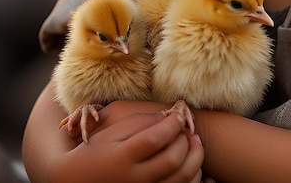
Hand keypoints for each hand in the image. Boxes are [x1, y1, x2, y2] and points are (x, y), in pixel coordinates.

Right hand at [51, 101, 203, 182]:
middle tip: (186, 128)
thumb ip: (138, 122)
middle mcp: (133, 180)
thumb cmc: (96, 153)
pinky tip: (189, 160)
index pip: (155, 139)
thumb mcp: (110, 132)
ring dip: (195, 156)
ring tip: (194, 141)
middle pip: (172, 159)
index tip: (179, 115)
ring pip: (182, 178)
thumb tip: (168, 116)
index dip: (172, 124)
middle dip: (185, 140)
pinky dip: (192, 175)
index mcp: (121, 158)